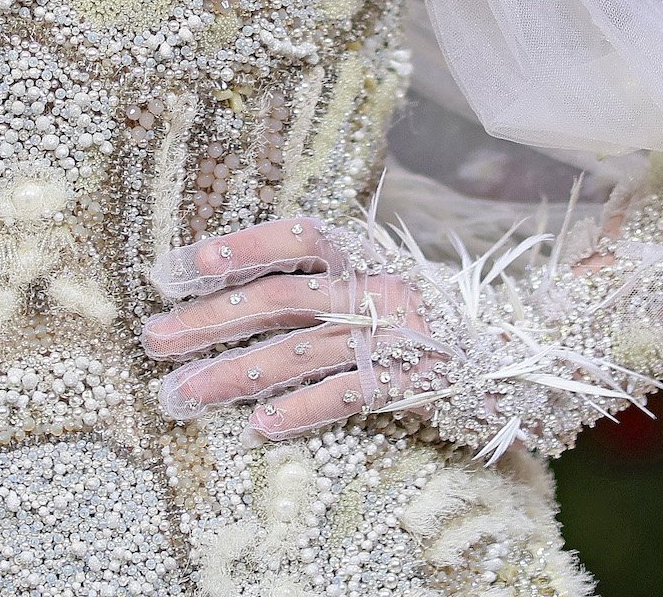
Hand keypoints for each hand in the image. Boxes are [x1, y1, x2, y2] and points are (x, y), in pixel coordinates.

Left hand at [140, 217, 456, 441]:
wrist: (508, 356)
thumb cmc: (423, 313)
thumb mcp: (376, 276)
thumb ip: (319, 277)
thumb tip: (234, 287)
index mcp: (364, 252)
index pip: (294, 236)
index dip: (238, 247)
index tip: (179, 266)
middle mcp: (373, 287)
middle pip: (279, 298)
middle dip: (210, 319)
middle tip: (154, 338)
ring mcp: (389, 337)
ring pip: (296, 354)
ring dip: (232, 375)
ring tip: (182, 393)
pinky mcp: (404, 384)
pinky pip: (342, 397)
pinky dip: (299, 410)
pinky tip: (259, 426)